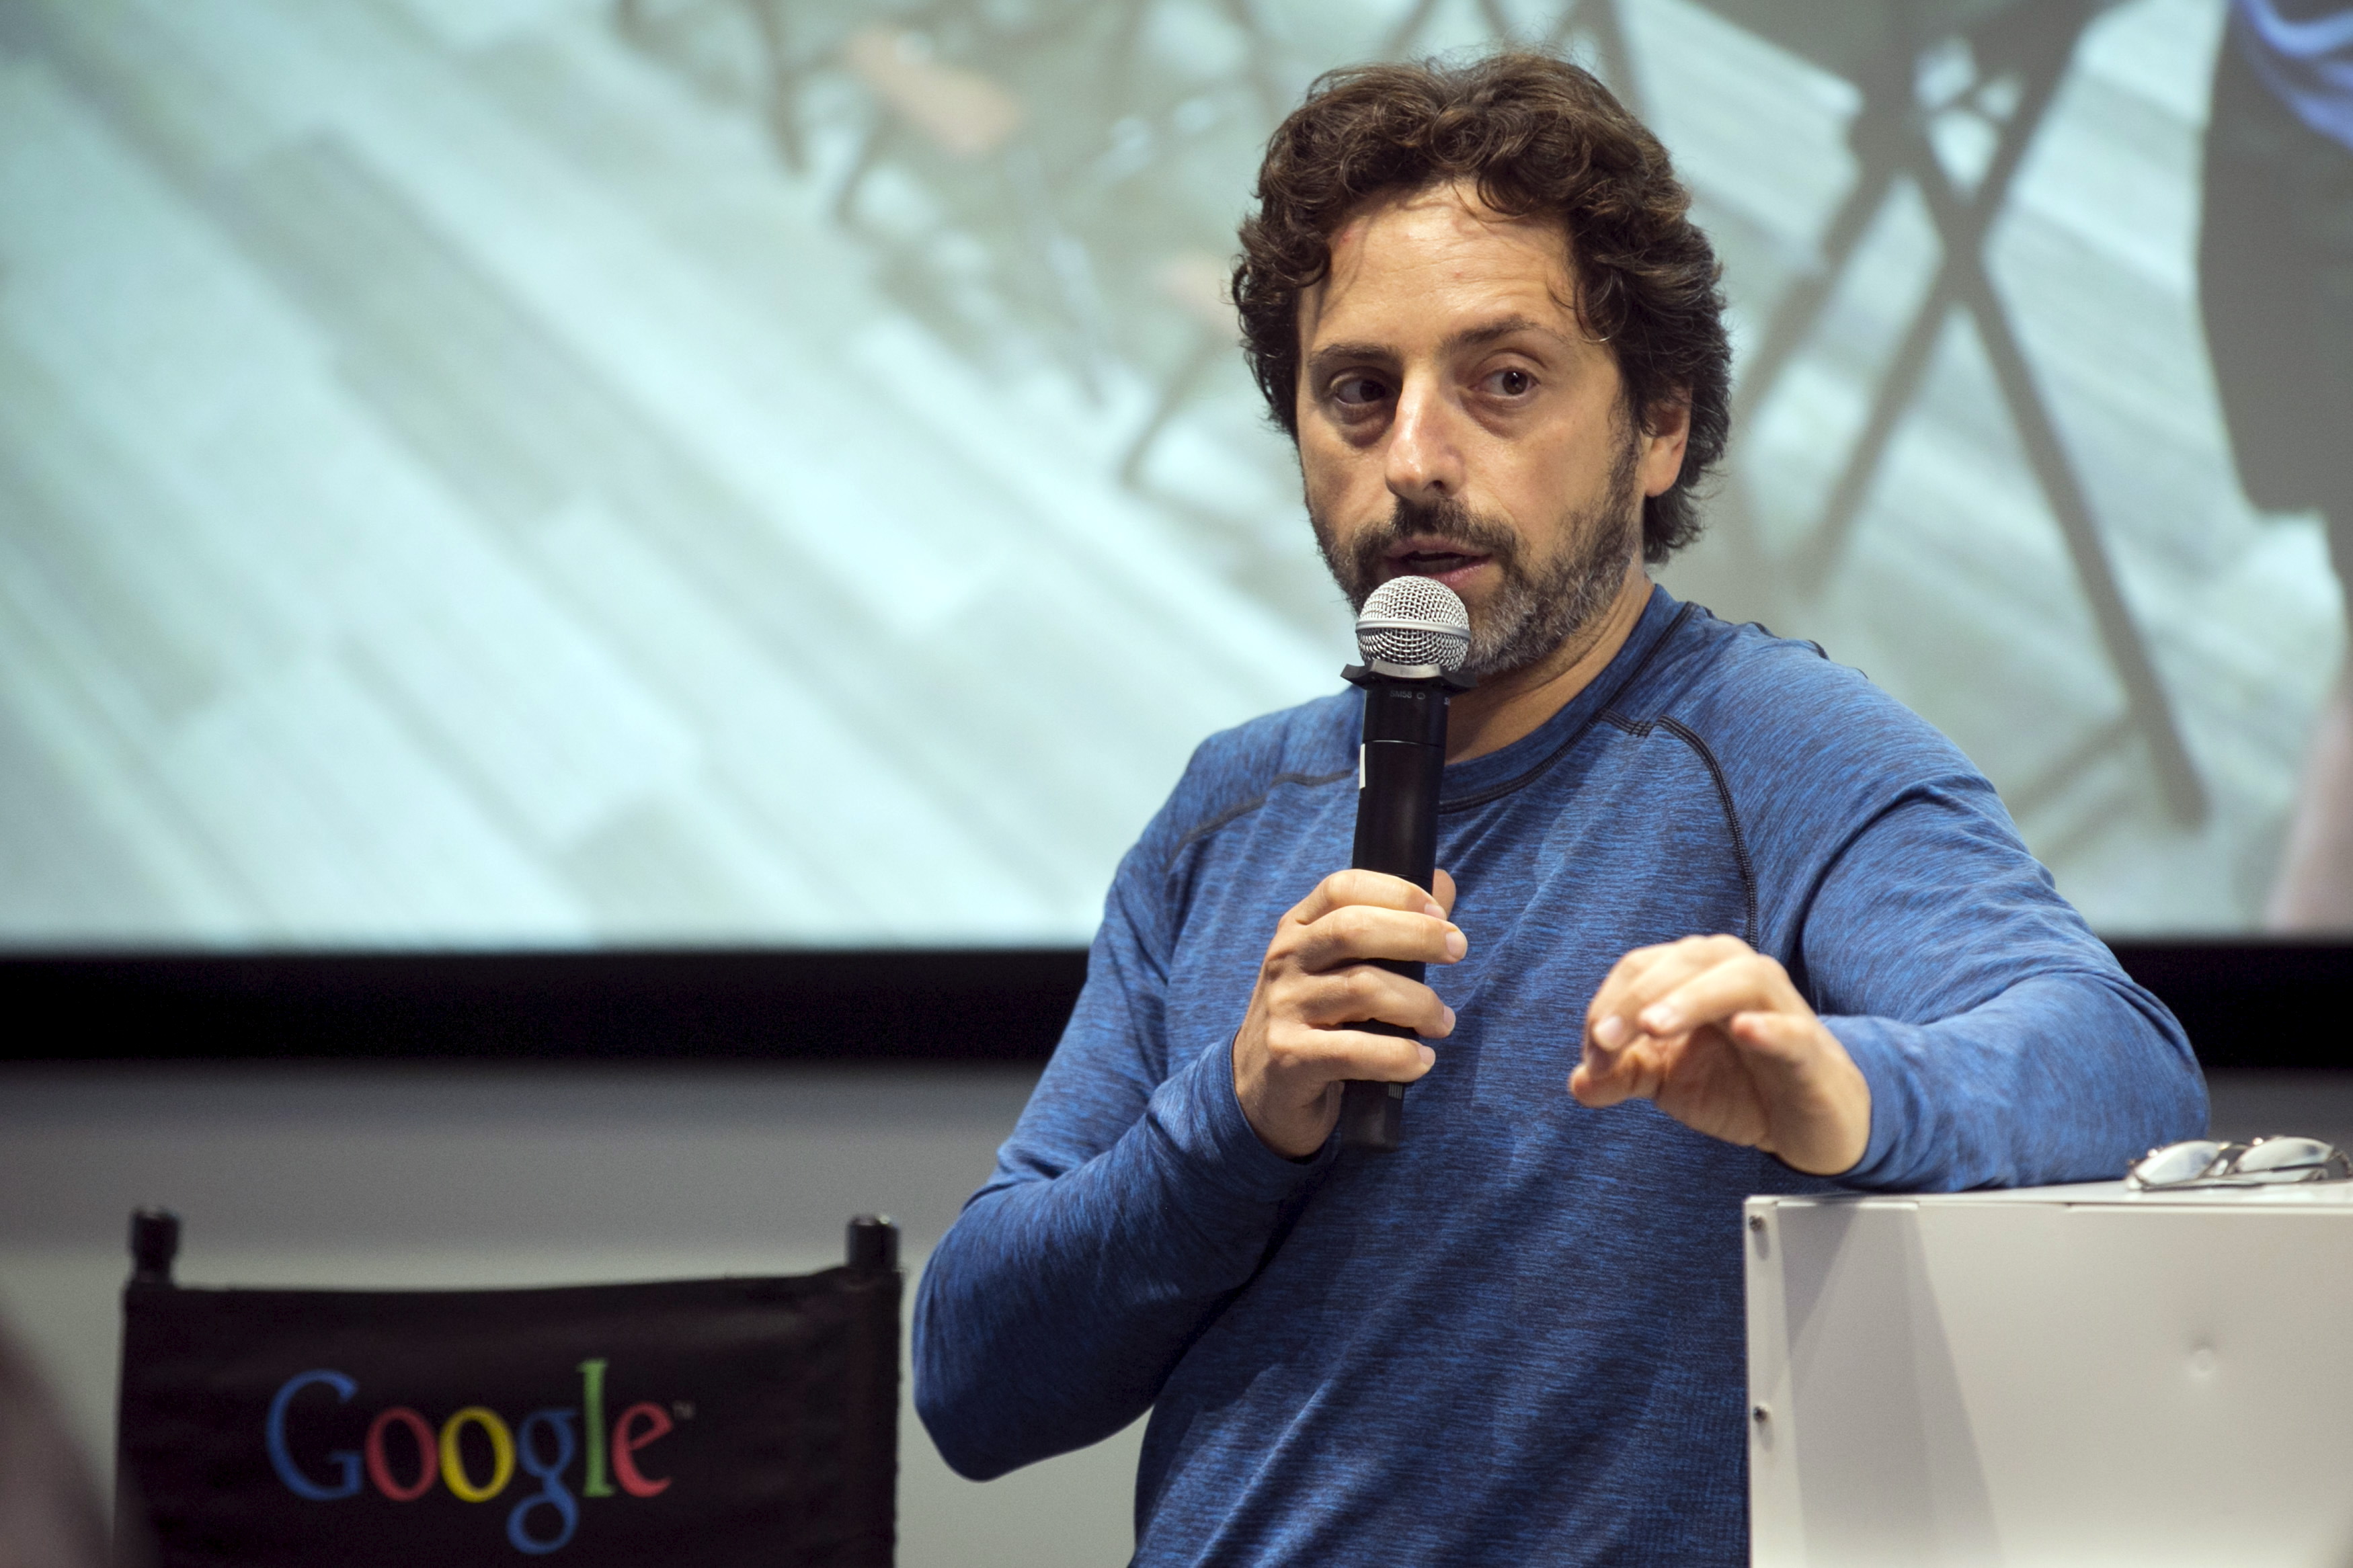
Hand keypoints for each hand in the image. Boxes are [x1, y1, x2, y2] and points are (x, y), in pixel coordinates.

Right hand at [1233, 868, 1465, 1157]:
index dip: (1397, 892)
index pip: (1342, 888)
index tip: (1440, 912)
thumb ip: (1387, 924)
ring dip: (1419, 1004)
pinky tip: (1420, 1062)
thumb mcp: (1336, 965)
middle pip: (1354, 929)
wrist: (1260, 1089)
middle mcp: (1285, 960)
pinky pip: (1356, 1051)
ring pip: (1363, 989)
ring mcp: (1284, 1007)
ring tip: (1442, 1022)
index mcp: (1297, 929)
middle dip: (1418, 936)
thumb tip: (1442, 882)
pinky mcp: (1290, 1056)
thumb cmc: (1316, 1019)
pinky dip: (1399, 1056)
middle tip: (1458, 951)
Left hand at [1569, 935, 1869, 1176]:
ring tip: (1653, 1026)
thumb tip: (1578, 1082)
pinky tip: (1745, 1030)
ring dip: (1688, 999)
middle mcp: (1735, 974)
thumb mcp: (1667, 1081)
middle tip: (1606, 1044)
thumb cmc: (1736, 1084)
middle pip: (1680, 963)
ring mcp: (1777, 1007)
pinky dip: (1768, 1026)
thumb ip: (1622, 1074)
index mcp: (1695, 973)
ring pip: (1736, 979)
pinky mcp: (1809, 1046)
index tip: (1593, 1058)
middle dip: (1634, 1000)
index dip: (1607, 1007)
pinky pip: (1790, 1029)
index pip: (1639, 969)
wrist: (1804, 1123)